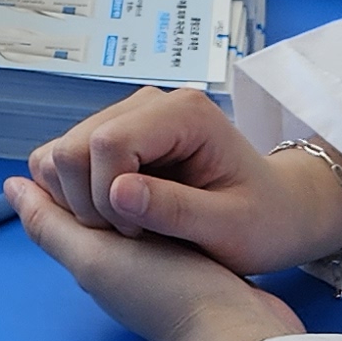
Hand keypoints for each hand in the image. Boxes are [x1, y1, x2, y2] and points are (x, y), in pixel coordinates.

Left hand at [6, 171, 302, 340]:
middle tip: (136, 156)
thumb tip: (10, 185)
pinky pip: (167, 200)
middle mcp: (113, 249)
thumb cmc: (166, 293)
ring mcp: (152, 247)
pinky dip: (169, 185)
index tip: (98, 155)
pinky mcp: (188, 244)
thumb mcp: (95, 257)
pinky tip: (186, 173)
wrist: (240, 325)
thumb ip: (50, 224)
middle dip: (108, 163)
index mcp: (87, 248)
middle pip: (94, 183)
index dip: (72, 162)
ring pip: (131, 188)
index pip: (61, 186)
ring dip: (142, 172)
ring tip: (164, 160)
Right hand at [22, 87, 341, 270]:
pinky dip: (76, 195)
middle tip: (131, 237)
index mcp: (185, 114)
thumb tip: (115, 194)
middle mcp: (150, 103)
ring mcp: (129, 118)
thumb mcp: (229, 227)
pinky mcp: (116, 137)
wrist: (278, 209)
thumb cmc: (264, 220)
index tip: (138, 235)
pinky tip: (113, 220)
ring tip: (127, 230)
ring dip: (80, 201)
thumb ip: (174, 210)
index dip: (107, 196)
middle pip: (75, 145)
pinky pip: (68, 160)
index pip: (109, 143)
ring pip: (63, 152)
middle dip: (88, 201)